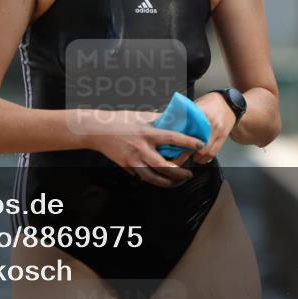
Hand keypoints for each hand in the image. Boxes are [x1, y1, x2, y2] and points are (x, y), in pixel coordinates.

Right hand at [81, 110, 204, 187]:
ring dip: (167, 182)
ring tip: (177, 182)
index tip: (200, 145)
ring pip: (154, 177)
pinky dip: (152, 179)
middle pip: (165, 166)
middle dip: (179, 173)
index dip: (188, 142)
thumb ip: (157, 119)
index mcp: (147, 133)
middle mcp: (141, 148)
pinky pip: (142, 176)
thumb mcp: (140, 116)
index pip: (172, 138)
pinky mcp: (127, 166)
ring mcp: (133, 160)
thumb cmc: (119, 120)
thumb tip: (173, 119)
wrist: (97, 131)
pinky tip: (159, 180)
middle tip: (189, 174)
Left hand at [172, 92, 235, 165]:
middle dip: (186, 153)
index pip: (186, 130)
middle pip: (196, 144)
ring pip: (206, 151)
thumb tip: (171, 125)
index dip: (179, 141)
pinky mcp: (223, 137)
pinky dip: (206, 158)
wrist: (228, 102)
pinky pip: (214, 152)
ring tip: (190, 158)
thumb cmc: (210, 102)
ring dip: (197, 158)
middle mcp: (209, 123)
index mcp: (200, 113)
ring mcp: (217, 131)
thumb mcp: (195, 105)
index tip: (172, 146)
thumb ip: (186, 117)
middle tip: (178, 157)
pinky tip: (200, 158)